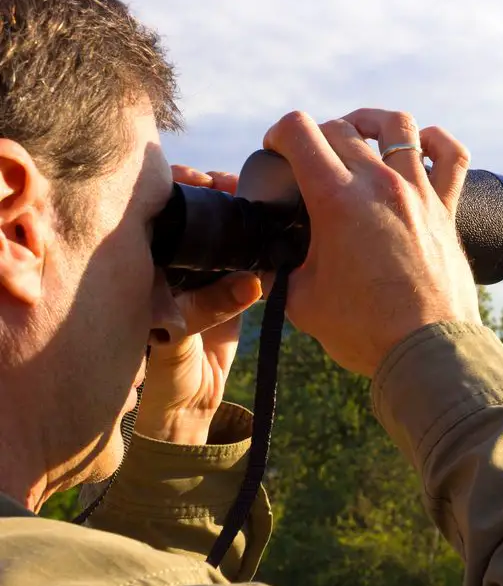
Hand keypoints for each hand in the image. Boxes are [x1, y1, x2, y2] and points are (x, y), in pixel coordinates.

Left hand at [134, 166, 261, 444]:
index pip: (157, 218)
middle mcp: (174, 268)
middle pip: (194, 219)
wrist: (191, 406)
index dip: (174, 191)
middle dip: (213, 195)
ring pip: (222, 236)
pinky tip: (271, 229)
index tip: (196, 179)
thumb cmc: (167, 376)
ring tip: (253, 197)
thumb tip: (250, 282)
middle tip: (232, 182)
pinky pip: (249, 265)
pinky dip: (261, 248)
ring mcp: (204, 277)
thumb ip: (206, 310)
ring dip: (238, 215)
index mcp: (147, 271)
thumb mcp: (176, 342)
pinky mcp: (233, 292)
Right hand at [263, 109, 480, 376]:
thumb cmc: (364, 329)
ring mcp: (417, 192)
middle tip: (309, 159)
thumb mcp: (301, 302)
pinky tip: (423, 143)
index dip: (278, 134)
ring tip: (359, 131)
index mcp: (336, 200)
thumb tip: (266, 267)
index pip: (300, 133)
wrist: (425, 349)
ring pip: (398, 126)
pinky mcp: (445, 209)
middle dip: (316, 135)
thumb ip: (278, 275)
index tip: (274, 151)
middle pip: (342, 129)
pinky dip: (436, 141)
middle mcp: (378, 184)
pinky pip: (451, 156)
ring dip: (371, 121)